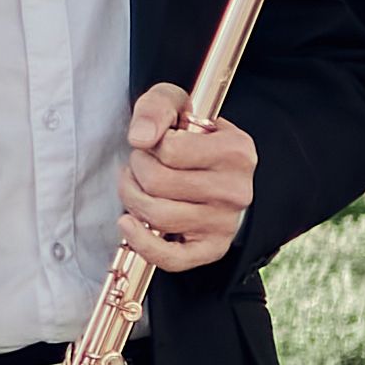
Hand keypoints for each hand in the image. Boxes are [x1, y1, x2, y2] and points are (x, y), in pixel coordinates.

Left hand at [119, 84, 255, 272]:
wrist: (211, 168)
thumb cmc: (190, 136)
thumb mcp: (176, 106)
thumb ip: (157, 107)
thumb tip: (142, 139)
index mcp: (237, 152)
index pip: (169, 149)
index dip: (151, 144)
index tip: (159, 143)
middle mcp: (237, 190)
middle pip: (158, 183)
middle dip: (137, 170)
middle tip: (143, 164)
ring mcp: (225, 223)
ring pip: (157, 215)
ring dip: (132, 198)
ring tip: (138, 186)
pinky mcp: (211, 249)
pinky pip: (172, 258)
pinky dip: (142, 243)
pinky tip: (128, 223)